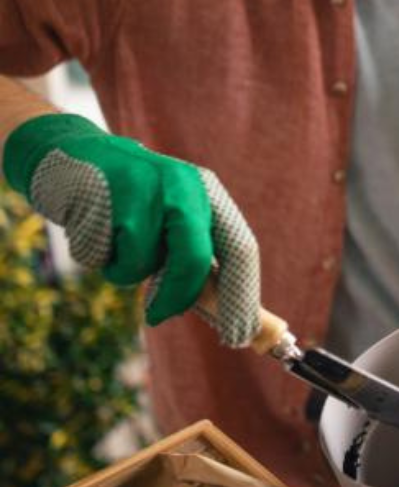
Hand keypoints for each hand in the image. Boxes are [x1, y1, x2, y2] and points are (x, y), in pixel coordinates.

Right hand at [2, 113, 259, 346]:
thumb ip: (192, 257)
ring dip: (122, 269)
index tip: (238, 334)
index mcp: (208, 193)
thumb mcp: (169, 219)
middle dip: (179, 297)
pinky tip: (91, 226)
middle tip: (159, 317)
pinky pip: (103, 256)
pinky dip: (95, 256)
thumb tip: (218, 311)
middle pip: (196, 259)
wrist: (70, 153)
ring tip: (111, 240)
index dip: (240, 295)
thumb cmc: (128, 200)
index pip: (241, 248)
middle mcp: (183, 187)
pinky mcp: (104, 197)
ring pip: (141, 264)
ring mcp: (145, 190)